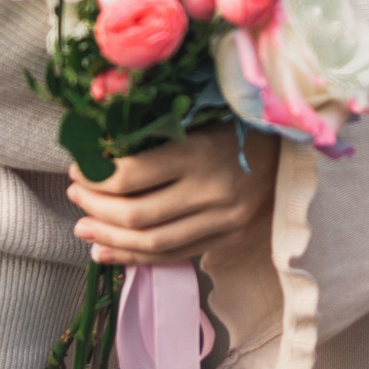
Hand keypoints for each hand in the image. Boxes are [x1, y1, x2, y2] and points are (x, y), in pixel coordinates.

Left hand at [67, 123, 273, 265]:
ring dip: (109, 238)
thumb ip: (156, 124)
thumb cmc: (239, 118)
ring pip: (152, 243)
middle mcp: (210, 192)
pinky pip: (173, 255)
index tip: (78, 167)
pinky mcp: (225, 237)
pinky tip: (107, 252)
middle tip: (74, 194)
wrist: (293, 143)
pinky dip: (135, 258)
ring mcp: (220, 220)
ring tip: (82, 227)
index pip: (132, 175)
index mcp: (200, 152)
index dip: (96, 176)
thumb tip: (100, 134)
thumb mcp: (200, 110)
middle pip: (137, 214)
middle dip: (96, 206)